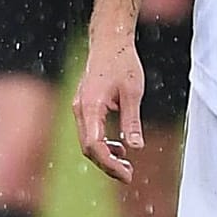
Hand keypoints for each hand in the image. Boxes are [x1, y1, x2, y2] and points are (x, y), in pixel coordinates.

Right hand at [72, 36, 145, 183]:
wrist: (109, 41)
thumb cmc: (122, 62)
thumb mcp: (133, 92)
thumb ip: (132, 121)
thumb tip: (136, 148)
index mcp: (90, 106)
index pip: (94, 145)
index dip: (109, 164)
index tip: (126, 174)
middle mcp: (80, 109)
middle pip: (88, 148)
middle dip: (107, 165)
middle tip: (129, 174)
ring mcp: (79, 108)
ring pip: (87, 142)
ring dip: (105, 156)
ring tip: (126, 164)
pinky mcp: (84, 106)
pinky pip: (89, 132)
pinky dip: (102, 144)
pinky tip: (119, 147)